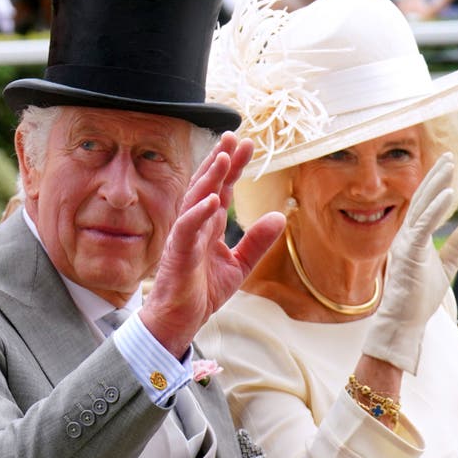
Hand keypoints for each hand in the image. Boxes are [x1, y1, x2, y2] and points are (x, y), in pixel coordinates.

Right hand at [140, 132, 285, 355]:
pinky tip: (213, 199)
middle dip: (220, 161)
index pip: (222, 189)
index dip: (233, 167)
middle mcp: (195, 226)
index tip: (247, 145)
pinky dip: (198, 213)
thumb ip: (257, 242)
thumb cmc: (202, 292)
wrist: (180, 321)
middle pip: (208, 186)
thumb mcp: (239, 266)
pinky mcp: (178, 254)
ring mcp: (185, 237)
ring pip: (195, 200)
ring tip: (224, 158)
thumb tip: (280, 215)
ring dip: (209, 178)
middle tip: (235, 137)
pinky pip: (186, 229)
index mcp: (208, 226)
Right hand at [362, 154, 455, 374]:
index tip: (447, 164)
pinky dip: (435, 209)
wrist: (403, 322)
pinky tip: (447, 194)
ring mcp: (405, 243)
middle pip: (422, 199)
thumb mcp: (446, 268)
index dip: (435, 183)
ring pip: (421, 207)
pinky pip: (423, 226)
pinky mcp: (408, 253)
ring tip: (448, 166)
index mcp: (412, 238)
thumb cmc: (418, 298)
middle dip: (435, 176)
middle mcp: (405, 236)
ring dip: (435, 185)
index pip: (424, 205)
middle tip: (448, 156)